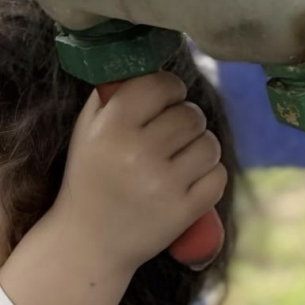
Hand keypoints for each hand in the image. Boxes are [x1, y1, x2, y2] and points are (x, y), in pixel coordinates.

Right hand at [48, 72, 227, 273]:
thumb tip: (147, 63)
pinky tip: (189, 179)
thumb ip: (112, 95)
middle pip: (190, 115)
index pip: (161, 85)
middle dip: (186, 120)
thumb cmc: (90, 177)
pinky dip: (209, 175)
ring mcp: (162, 185)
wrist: (88, 241)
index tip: (165, 100)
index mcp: (111, 128)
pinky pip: (218, 176)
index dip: (169, 89)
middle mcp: (137, 154)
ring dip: (200, 147)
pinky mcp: (183, 212)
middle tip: (170, 135)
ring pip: (209, 144)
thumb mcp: (86, 131)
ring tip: (179, 158)